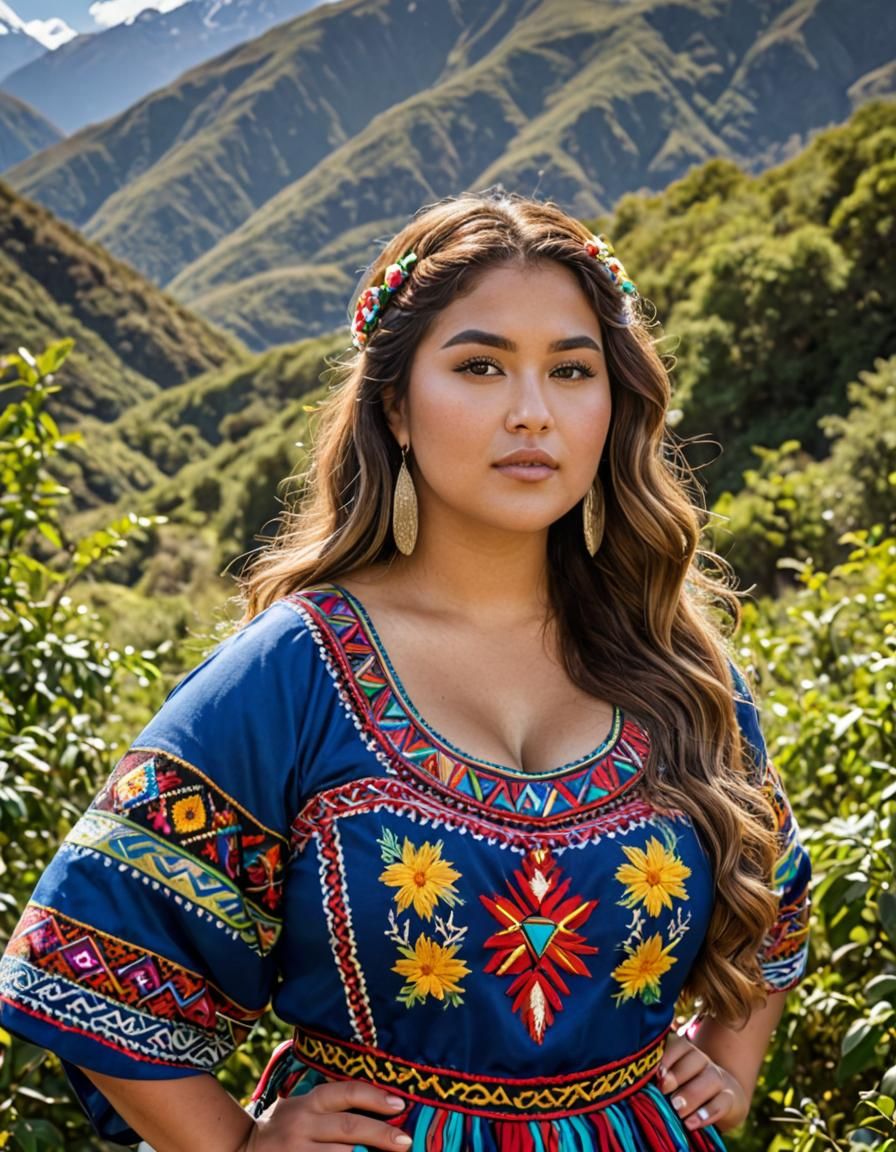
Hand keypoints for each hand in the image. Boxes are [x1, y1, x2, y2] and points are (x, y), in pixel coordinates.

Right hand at [241, 1079, 410, 1151]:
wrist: (242, 1150)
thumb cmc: (286, 1127)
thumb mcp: (304, 1108)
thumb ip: (334, 1108)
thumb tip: (385, 1110)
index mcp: (309, 1102)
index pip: (346, 1092)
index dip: (375, 1098)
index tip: (400, 1106)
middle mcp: (302, 1124)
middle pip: (349, 1127)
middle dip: (381, 1135)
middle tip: (405, 1142)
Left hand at [655, 1030, 749, 1133]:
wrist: (718, 1100)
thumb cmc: (681, 1090)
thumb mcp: (668, 1082)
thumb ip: (657, 1079)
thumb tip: (638, 1084)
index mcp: (685, 1053)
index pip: (679, 1044)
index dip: (667, 1056)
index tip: (655, 1073)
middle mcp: (703, 1061)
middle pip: (695, 1057)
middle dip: (678, 1074)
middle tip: (663, 1090)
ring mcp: (719, 1079)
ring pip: (711, 1077)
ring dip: (693, 1093)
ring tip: (677, 1110)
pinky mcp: (731, 1099)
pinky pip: (723, 1101)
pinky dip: (708, 1112)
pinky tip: (692, 1123)